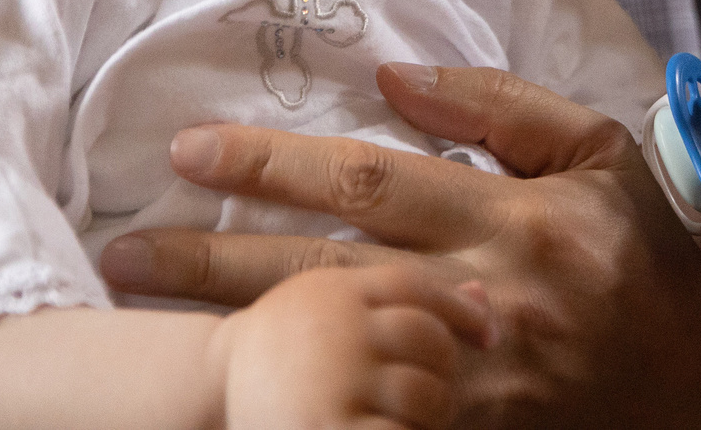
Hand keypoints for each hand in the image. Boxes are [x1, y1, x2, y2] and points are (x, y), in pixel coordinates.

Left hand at [105, 65, 700, 429]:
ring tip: (144, 321)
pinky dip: (298, 399)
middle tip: (126, 252)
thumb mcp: (598, 152)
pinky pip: (371, 415)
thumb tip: (394, 72)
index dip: (274, 165)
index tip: (190, 151)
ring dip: (234, 338)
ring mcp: (474, 383)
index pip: (371, 180)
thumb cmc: (639, 257)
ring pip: (335, 350)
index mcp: (516, 218)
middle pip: (328, 271)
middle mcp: (487, 299)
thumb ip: (499, 105)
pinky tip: (234, 392)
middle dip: (216, 260)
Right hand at [213, 263, 496, 429]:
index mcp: (335, 288)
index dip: (460, 310)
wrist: (211, 394)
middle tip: (430, 390)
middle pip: (429, 339)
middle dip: (443, 369)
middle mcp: (337, 329)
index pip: (418, 285)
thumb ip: (400, 295)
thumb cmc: (284, 352)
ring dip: (430, 412)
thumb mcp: (330, 306)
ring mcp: (336, 382)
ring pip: (427, 394)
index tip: (489, 335)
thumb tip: (484, 298)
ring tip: (399, 415)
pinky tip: (392, 425)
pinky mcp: (333, 429)